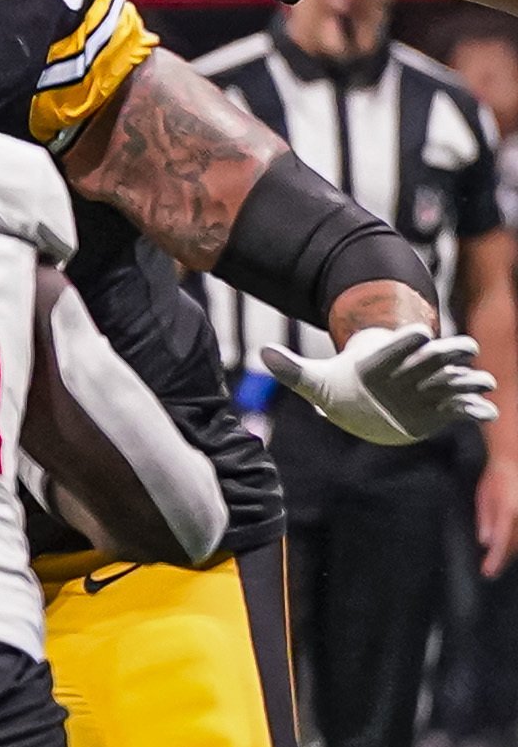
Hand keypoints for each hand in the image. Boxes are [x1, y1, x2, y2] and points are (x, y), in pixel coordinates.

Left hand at [261, 324, 497, 444]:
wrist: (366, 401)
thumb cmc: (343, 385)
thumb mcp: (316, 379)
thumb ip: (293, 369)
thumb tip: (262, 352)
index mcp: (386, 360)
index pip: (398, 344)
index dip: (407, 339)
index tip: (417, 333)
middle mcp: (414, 368)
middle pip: (437, 355)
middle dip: (450, 351)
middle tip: (463, 349)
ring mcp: (432, 387)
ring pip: (457, 378)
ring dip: (471, 380)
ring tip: (483, 383)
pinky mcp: (442, 408)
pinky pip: (463, 408)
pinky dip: (476, 410)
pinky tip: (484, 414)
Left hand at [481, 457, 517, 578]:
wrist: (514, 459)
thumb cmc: (496, 478)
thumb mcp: (485, 498)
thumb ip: (486, 520)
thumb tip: (486, 542)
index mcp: (508, 511)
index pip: (501, 541)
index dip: (495, 560)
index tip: (487, 572)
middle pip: (516, 545)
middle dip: (504, 558)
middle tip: (492, 570)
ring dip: (513, 551)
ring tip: (501, 559)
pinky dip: (517, 540)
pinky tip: (511, 545)